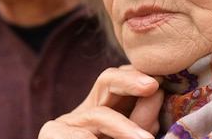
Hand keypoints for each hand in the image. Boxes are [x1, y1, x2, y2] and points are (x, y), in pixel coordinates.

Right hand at [38, 65, 163, 138]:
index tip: (160, 81)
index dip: (138, 77)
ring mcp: (67, 124)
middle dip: (130, 80)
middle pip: (106, 81)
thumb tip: (157, 94)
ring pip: (99, 115)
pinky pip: (82, 137)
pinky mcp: (51, 134)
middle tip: (153, 86)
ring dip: (125, 128)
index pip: (122, 82)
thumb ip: (142, 121)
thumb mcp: (128, 137)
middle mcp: (86, 112)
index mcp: (107, 110)